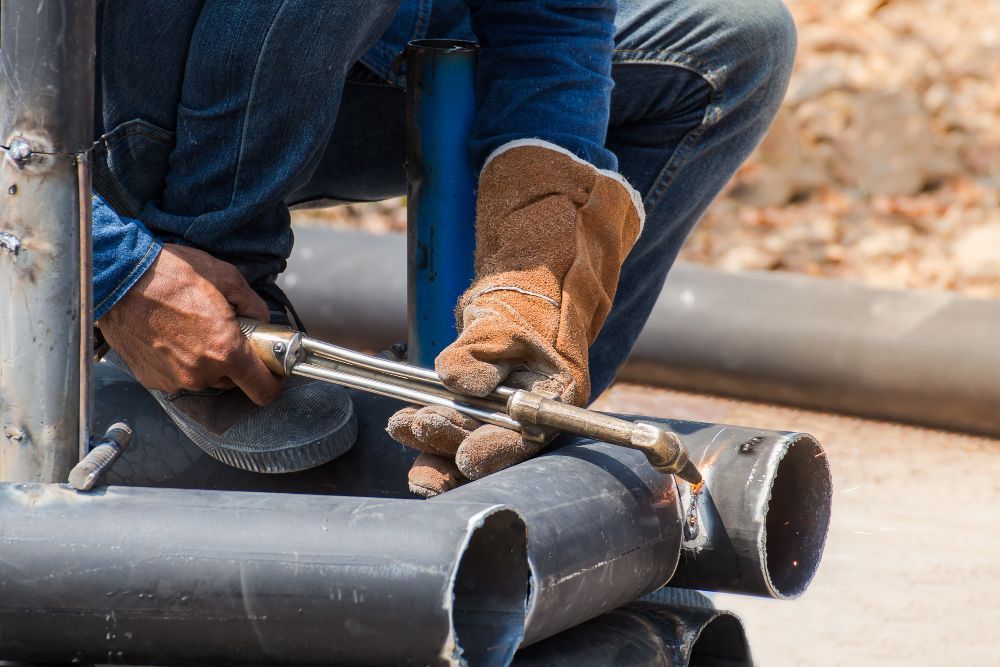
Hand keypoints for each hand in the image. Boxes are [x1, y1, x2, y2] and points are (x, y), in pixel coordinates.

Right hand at [98, 244, 282, 404]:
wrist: (117, 278)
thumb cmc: (169, 274)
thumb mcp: (227, 278)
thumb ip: (253, 304)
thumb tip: (260, 318)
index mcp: (225, 351)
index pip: (263, 390)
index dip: (274, 382)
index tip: (273, 371)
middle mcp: (201, 373)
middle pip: (233, 382)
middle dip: (236, 361)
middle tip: (227, 333)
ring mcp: (173, 379)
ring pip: (205, 378)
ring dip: (208, 361)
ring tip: (195, 329)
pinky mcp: (151, 378)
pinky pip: (178, 375)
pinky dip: (182, 361)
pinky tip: (173, 335)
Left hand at [387, 141, 642, 495]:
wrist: (528, 283)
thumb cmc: (528, 295)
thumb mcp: (506, 316)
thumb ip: (481, 349)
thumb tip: (458, 379)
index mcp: (558, 393)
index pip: (528, 433)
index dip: (496, 450)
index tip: (466, 458)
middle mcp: (536, 413)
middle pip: (493, 442)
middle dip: (452, 439)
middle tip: (416, 425)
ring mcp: (509, 414)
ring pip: (471, 440)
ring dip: (435, 440)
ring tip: (401, 426)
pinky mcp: (484, 410)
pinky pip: (458, 428)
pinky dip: (432, 432)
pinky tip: (405, 429)